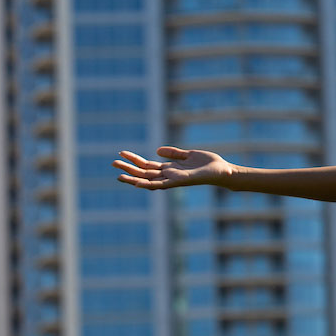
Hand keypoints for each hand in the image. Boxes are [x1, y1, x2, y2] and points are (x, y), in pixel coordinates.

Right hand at [114, 146, 234, 189]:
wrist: (222, 171)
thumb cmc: (208, 164)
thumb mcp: (189, 154)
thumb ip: (174, 153)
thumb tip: (157, 150)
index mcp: (170, 169)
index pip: (147, 166)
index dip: (134, 160)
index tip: (121, 153)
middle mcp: (169, 176)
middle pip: (144, 173)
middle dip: (128, 168)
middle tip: (112, 162)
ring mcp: (173, 180)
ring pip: (148, 180)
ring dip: (133, 178)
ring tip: (118, 175)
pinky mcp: (180, 181)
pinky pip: (161, 185)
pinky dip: (149, 184)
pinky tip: (138, 183)